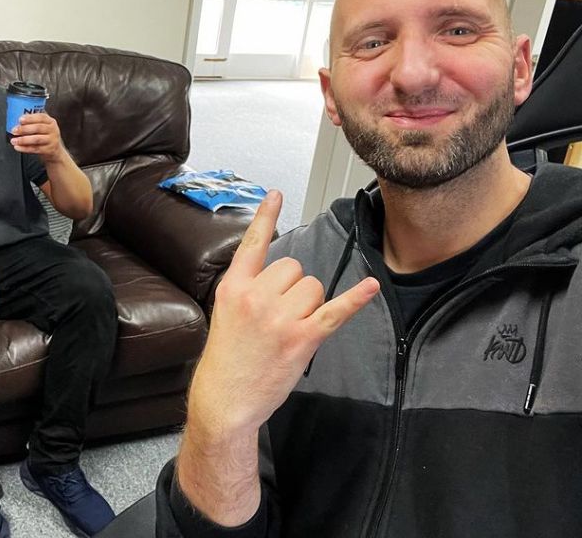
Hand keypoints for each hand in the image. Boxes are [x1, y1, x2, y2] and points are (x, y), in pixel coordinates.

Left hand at [10, 112, 63, 162]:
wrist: (55, 150)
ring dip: (23, 140)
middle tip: (14, 130)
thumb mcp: (43, 126)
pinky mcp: (49, 150)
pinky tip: (18, 147)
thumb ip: (33, 122)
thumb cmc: (45, 135)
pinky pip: (35, 149)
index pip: (41, 117)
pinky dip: (25, 148)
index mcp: (50, 121)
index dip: (30, 118)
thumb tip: (17, 121)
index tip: (20, 119)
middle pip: (38, 128)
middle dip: (24, 129)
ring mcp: (52, 140)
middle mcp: (52, 130)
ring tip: (14, 140)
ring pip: (36, 139)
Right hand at [190, 190, 378, 435]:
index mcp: (234, 287)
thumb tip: (280, 276)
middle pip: (295, 268)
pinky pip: (334, 311)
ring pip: (313, 287)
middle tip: (280, 316)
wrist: (225, 398)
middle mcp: (256, 296)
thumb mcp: (224, 313)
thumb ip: (247, 289)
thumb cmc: (226, 359)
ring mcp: (280, 318)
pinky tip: (370, 286)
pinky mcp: (302, 338)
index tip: (276, 194)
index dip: (266, 217)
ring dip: (310, 305)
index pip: (253, 244)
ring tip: (290, 329)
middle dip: (294, 288)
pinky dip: (355, 299)